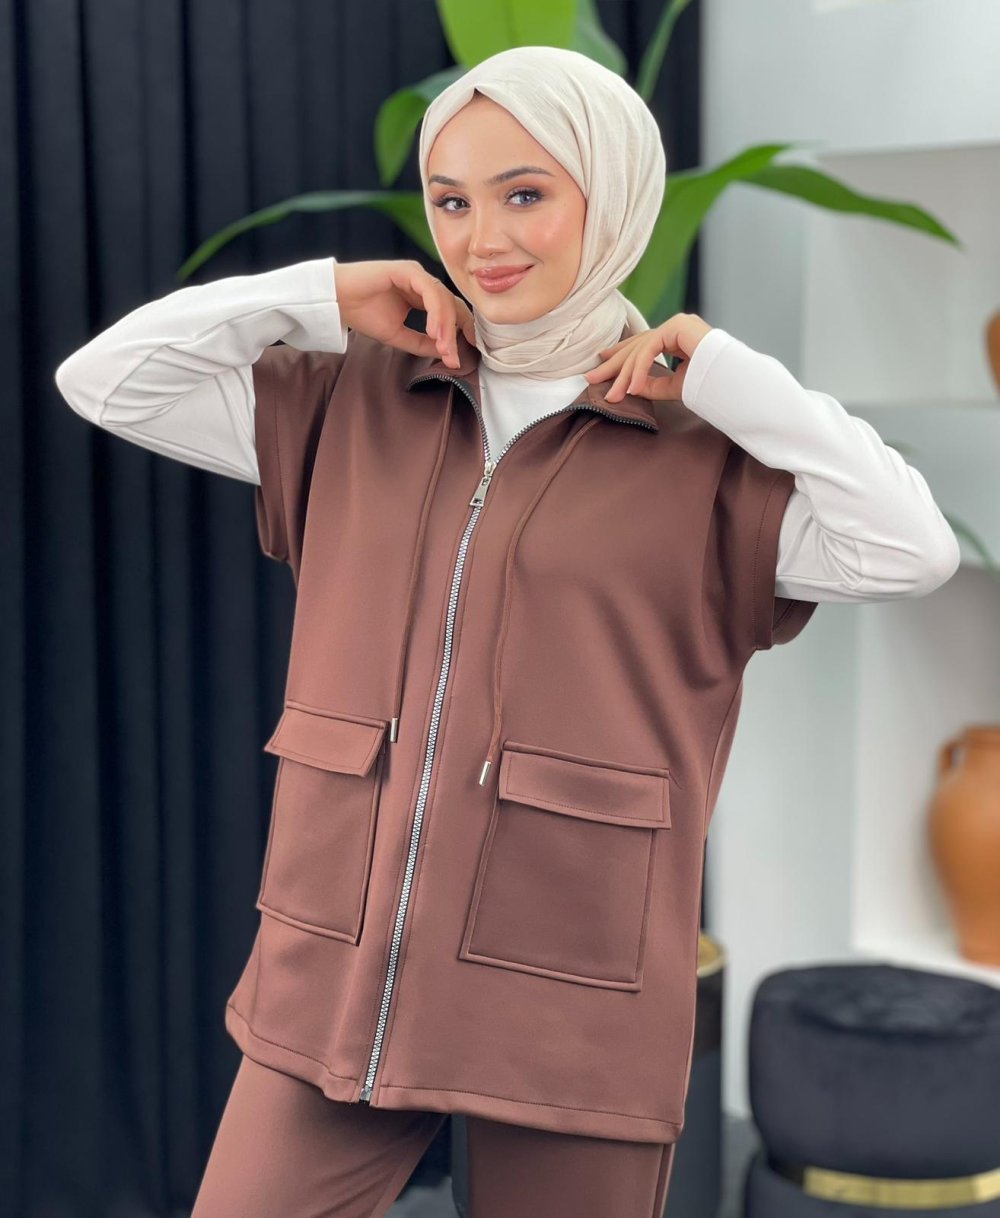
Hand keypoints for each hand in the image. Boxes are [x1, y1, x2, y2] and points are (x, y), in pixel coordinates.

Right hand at [333, 260, 475, 368]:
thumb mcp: (398, 335)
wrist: (336, 299)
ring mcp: (416, 274)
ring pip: (443, 300)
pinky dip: (435, 312)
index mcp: (421, 295)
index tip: (463, 354)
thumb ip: (421, 343)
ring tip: (443, 348)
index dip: (460, 331)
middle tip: (453, 358)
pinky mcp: (407, 270)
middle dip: (456, 334)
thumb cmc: (361, 313)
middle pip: (451, 306)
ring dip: (446, 327)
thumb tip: (446, 352)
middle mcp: (422, 283)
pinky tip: (433, 331)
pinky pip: (430, 291)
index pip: (450, 311)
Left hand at [584, 313, 713, 402]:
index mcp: (676, 336)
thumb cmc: (711, 383)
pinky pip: (650, 349)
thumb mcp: (675, 386)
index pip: (642, 345)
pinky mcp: (678, 326)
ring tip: (613, 394)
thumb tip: (630, 387)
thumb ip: (653, 385)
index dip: (620, 355)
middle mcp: (675, 327)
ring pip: (640, 349)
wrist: (734, 380)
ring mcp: (677, 324)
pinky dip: (639, 370)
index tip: (601, 364)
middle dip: (613, 364)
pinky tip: (632, 387)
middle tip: (592, 377)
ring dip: (624, 374)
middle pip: (636, 345)